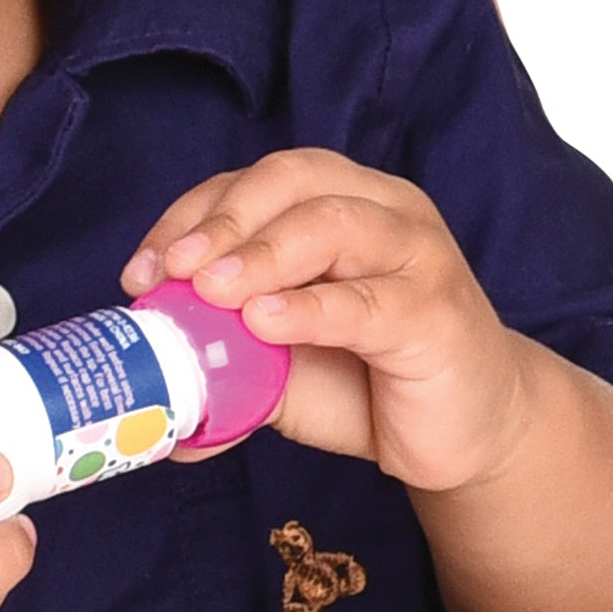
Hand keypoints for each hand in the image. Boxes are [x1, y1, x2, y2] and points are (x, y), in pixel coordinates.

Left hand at [122, 154, 536, 492]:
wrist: (470, 429)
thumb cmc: (373, 379)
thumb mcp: (285, 363)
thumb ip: (226, 356)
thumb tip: (150, 397)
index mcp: (344, 201)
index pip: (258, 181)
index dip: (194, 214)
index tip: (143, 269)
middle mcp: (384, 210)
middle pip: (293, 182)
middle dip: (223, 221)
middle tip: (171, 269)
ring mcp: (417, 256)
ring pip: (330, 226)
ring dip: (259, 254)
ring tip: (210, 289)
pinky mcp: (436, 312)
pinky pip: (366, 302)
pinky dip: (308, 308)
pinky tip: (264, 321)